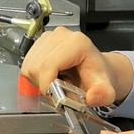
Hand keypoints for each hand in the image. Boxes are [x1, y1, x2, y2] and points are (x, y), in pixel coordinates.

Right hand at [19, 27, 133, 108]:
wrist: (94, 69)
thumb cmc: (96, 76)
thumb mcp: (106, 90)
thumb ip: (103, 95)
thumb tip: (93, 97)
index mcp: (77, 43)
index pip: (48, 65)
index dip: (47, 84)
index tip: (55, 96)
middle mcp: (60, 35)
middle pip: (36, 66)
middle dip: (44, 84)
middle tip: (59, 90)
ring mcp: (48, 38)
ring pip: (29, 66)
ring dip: (39, 81)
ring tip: (56, 82)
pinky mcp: (39, 43)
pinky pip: (27, 65)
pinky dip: (36, 76)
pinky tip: (50, 76)